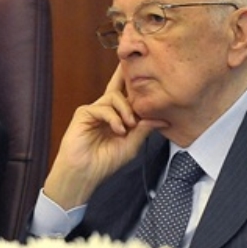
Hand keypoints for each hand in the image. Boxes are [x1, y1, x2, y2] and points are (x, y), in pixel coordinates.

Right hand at [43, 65, 166, 208]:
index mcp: (118, 117)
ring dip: (126, 111)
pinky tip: (118, 130)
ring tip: (129, 126)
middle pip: (119, 87)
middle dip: (129, 77)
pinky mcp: (84, 113)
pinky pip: (103, 107)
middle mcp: (107, 110)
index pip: (129, 97)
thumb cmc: (105, 161)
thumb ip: (144, 129)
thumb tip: (162, 120)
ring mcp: (95, 110)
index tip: (150, 74)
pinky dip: (114, 118)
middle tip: (142, 76)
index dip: (137, 85)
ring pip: (114, 96)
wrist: (85, 172)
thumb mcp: (131, 145)